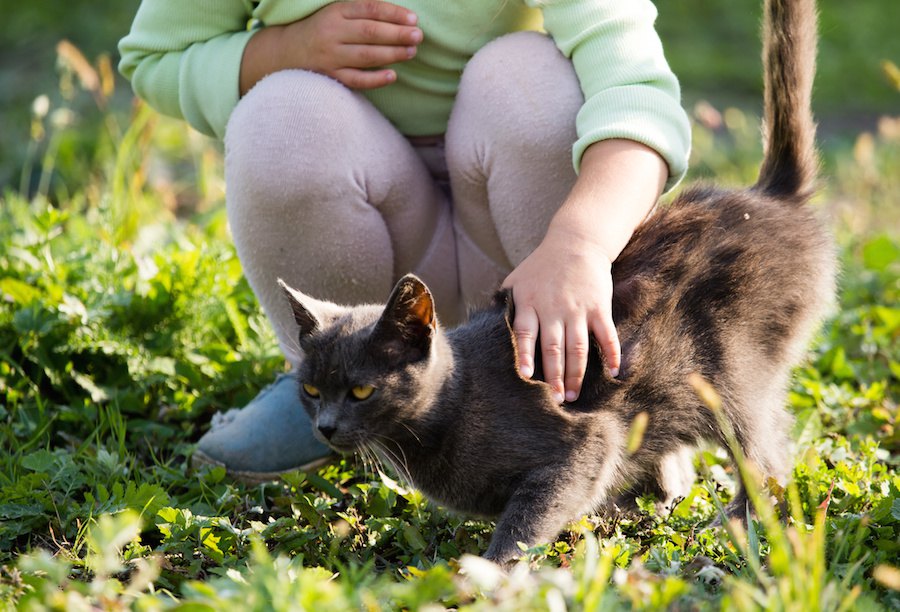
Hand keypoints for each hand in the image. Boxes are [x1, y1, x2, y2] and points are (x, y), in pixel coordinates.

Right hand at [240, 1, 421, 94]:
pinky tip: (392, 76)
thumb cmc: (323, 29)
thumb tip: (398, 16)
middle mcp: (332, 32)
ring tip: (411, 52)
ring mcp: (330, 55)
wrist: (286, 51)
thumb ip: (363, 12)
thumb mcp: (337, 12)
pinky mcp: (329, 76)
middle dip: (397, 34)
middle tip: (418, 36)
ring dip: (392, 54)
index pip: (369, 9)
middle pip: (370, 32)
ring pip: (365, 55)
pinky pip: (355, 79)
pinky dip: (374, 79)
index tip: (414, 18)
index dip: (393, 13)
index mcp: (336, 11)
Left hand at [503, 227, 620, 403]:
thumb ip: (502, 302)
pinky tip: (613, 373)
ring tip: (573, 395)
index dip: (525, 354)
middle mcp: (553, 308)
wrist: (576, 241)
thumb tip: (484, 325)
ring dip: (576, 374)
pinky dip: (611, 354)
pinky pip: (606, 334)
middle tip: (555, 400)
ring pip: (578, 347)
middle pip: (554, 347)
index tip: (525, 375)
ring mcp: (577, 308)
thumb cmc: (542, 265)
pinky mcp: (599, 306)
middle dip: (554, 376)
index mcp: (530, 303)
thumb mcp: (516, 279)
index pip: (525, 332)